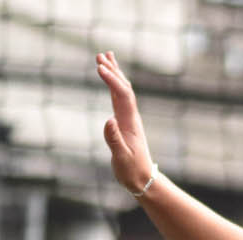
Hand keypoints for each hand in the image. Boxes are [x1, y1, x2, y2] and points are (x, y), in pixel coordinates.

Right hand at [95, 51, 155, 194]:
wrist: (143, 180)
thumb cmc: (132, 171)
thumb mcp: (121, 158)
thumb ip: (114, 140)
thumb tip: (108, 120)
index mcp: (130, 124)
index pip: (122, 96)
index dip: (112, 80)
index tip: (99, 68)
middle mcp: (131, 118)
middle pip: (124, 88)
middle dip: (113, 71)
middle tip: (100, 55)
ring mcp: (129, 119)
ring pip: (122, 91)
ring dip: (115, 74)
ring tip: (106, 58)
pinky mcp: (125, 123)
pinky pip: (120, 99)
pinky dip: (115, 86)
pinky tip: (111, 80)